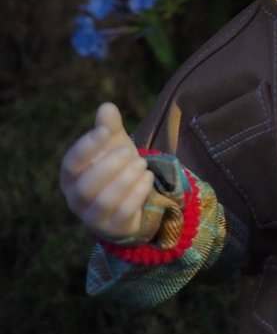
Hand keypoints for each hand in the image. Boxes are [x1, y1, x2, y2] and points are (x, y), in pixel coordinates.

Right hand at [60, 103, 154, 239]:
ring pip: (105, 201)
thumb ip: (110, 128)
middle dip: (109, 166)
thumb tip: (106, 106)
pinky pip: (124, 213)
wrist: (130, 201)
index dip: (86, 146)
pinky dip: (138, 193)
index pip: (70, 163)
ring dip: (126, 180)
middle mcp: (77, 199)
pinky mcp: (114, 227)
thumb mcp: (114, 146)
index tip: (105, 130)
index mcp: (71, 177)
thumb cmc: (116, 168)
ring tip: (142, 164)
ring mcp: (94, 216)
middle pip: (85, 186)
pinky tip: (148, 178)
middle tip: (129, 152)